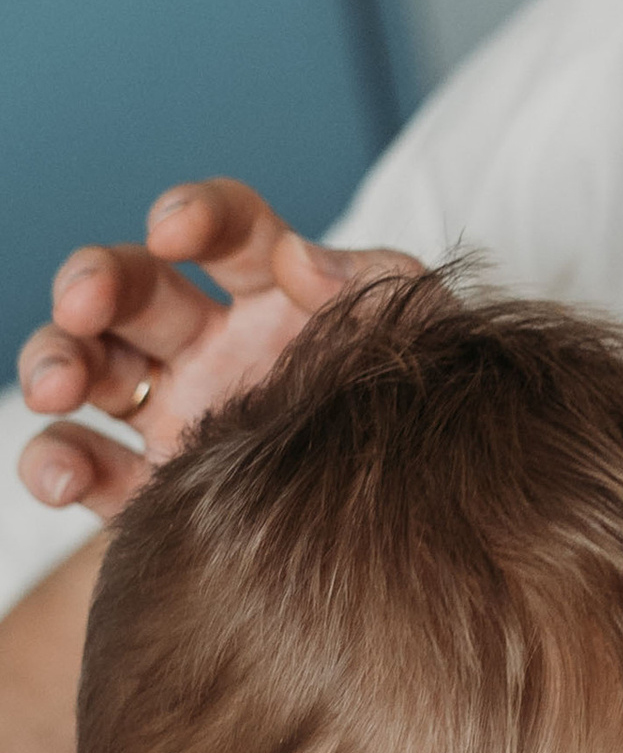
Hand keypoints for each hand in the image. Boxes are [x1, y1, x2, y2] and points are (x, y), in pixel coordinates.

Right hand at [15, 183, 421, 527]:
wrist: (439, 537)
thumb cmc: (435, 414)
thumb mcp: (427, 336)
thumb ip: (370, 284)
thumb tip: (298, 258)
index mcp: (279, 292)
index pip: (228, 230)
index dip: (196, 215)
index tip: (175, 228)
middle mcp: (214, 343)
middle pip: (132, 288)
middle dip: (96, 281)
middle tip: (87, 303)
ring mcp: (175, 412)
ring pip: (89, 365)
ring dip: (56, 361)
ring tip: (55, 388)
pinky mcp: (151, 487)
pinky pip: (83, 466)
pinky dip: (54, 464)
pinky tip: (61, 477)